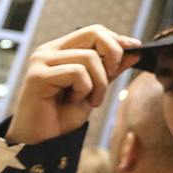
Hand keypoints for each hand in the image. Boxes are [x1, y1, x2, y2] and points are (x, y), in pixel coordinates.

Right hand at [7, 25, 139, 145]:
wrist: (42, 142)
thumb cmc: (63, 115)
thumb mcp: (94, 89)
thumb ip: (110, 69)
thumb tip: (134, 50)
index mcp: (60, 50)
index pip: (94, 31)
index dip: (116, 40)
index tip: (135, 50)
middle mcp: (48, 51)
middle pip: (94, 34)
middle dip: (113, 55)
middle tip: (111, 77)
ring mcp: (41, 61)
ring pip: (90, 57)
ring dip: (99, 83)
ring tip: (91, 100)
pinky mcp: (38, 76)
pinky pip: (77, 73)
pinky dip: (85, 89)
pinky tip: (75, 101)